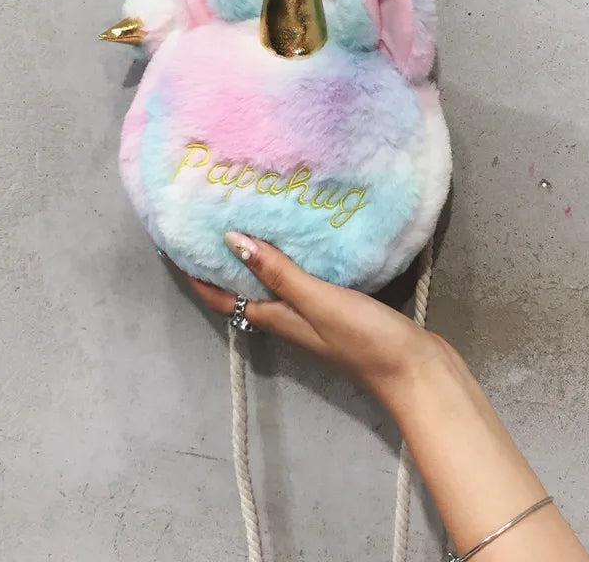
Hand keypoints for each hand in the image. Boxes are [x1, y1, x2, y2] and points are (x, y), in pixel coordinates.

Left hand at [185, 231, 457, 410]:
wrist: (415, 369)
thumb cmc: (363, 338)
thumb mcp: (316, 302)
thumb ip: (278, 273)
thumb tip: (231, 240)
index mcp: (274, 318)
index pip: (220, 296)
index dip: (194, 273)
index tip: (173, 241)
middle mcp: (286, 317)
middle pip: (241, 287)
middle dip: (220, 259)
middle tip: (210, 217)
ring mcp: (310, 315)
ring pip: (270, 282)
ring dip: (254, 256)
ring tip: (248, 217)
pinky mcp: (334, 308)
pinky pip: (298, 279)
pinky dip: (288, 259)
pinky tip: (300, 238)